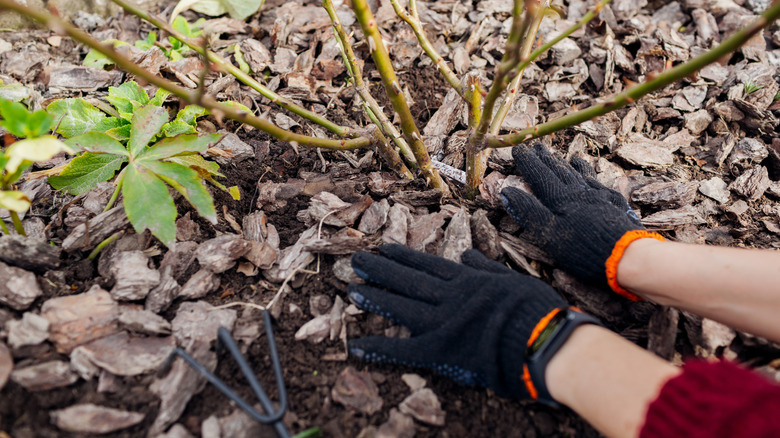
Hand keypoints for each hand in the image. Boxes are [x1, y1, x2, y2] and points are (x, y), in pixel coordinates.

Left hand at [348, 244, 580, 400]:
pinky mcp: (439, 349)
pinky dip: (378, 348)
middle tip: (357, 260)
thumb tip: (468, 256)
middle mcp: (449, 296)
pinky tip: (356, 346)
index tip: (385, 248)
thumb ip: (486, 269)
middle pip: (409, 280)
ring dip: (376, 297)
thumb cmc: (535, 309)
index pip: (429, 265)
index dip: (404, 257)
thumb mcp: (512, 279)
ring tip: (353, 289)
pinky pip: (403, 349)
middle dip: (381, 269)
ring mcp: (441, 321)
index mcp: (467, 280)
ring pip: (401, 305)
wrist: (541, 337)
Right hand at [500, 144, 662, 299]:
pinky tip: (588, 172)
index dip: (528, 162)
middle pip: (559, 170)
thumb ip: (528, 212)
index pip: (539, 175)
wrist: (627, 255)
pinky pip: (597, 181)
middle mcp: (579, 192)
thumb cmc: (583, 248)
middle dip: (545, 158)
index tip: (518, 149)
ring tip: (560, 155)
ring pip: (578, 174)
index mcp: (561, 199)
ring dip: (566, 164)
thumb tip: (507, 191)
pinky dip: (588, 173)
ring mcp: (599, 195)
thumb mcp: (549, 234)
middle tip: (536, 146)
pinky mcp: (614, 203)